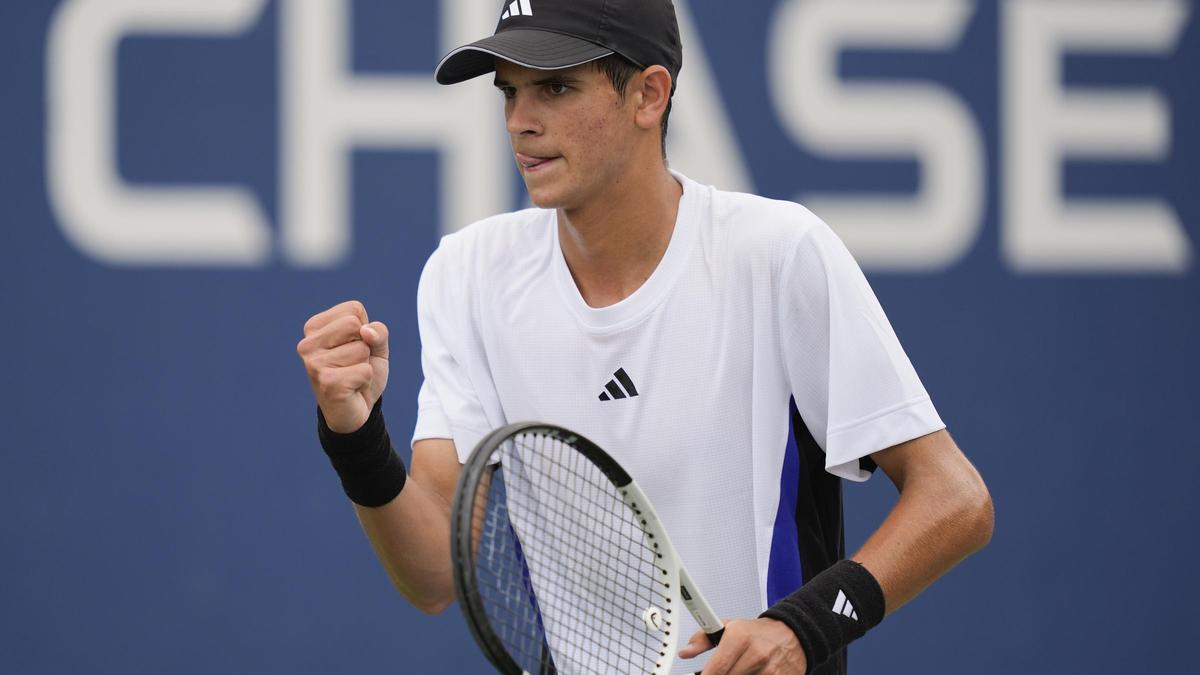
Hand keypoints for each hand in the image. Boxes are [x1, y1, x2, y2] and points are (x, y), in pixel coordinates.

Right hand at [297, 300, 389, 432]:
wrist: (355, 411)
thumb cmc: (360, 372)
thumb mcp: (375, 346)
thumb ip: (378, 331)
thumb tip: (366, 332)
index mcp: (315, 327)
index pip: (354, 309)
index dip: (365, 330)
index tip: (353, 348)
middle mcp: (308, 344)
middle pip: (356, 325)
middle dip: (365, 346)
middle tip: (353, 364)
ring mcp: (314, 364)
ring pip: (361, 349)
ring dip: (365, 365)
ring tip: (351, 377)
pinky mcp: (327, 383)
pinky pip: (364, 370)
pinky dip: (366, 381)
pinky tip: (352, 389)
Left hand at [678, 618, 806, 673]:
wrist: (791, 634)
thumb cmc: (756, 633)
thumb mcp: (729, 628)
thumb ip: (702, 639)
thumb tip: (685, 653)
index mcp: (740, 638)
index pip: (718, 668)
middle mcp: (756, 654)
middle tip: (722, 672)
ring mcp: (770, 670)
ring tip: (739, 669)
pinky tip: (751, 673)